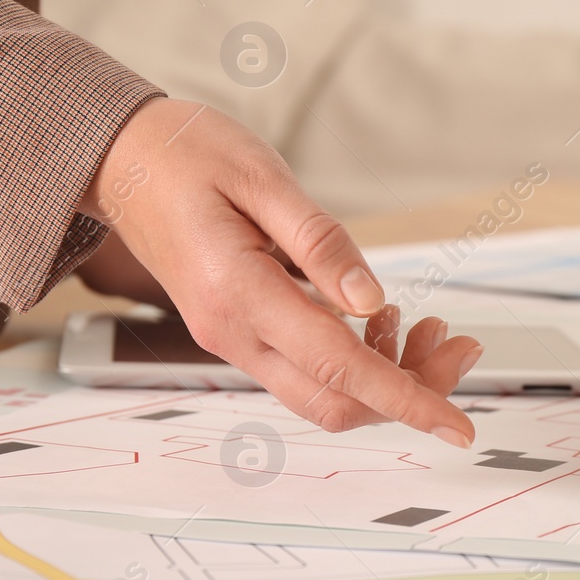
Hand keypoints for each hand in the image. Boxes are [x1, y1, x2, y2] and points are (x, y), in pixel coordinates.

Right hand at [79, 99, 482, 445]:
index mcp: (238, 293)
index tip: (456, 424)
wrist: (122, 161)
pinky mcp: (239, 332)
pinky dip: (355, 358)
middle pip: (336, 401)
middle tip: (457, 344)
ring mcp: (232, 338)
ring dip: (386, 374)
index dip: (407, 399)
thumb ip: (319, 241)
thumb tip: (370, 299)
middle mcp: (232, 332)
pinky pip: (304, 369)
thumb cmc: (185, 155)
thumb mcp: (262, 177)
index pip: (339, 367)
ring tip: (427, 321)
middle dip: (409, 390)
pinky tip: (378, 318)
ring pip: (322, 393)